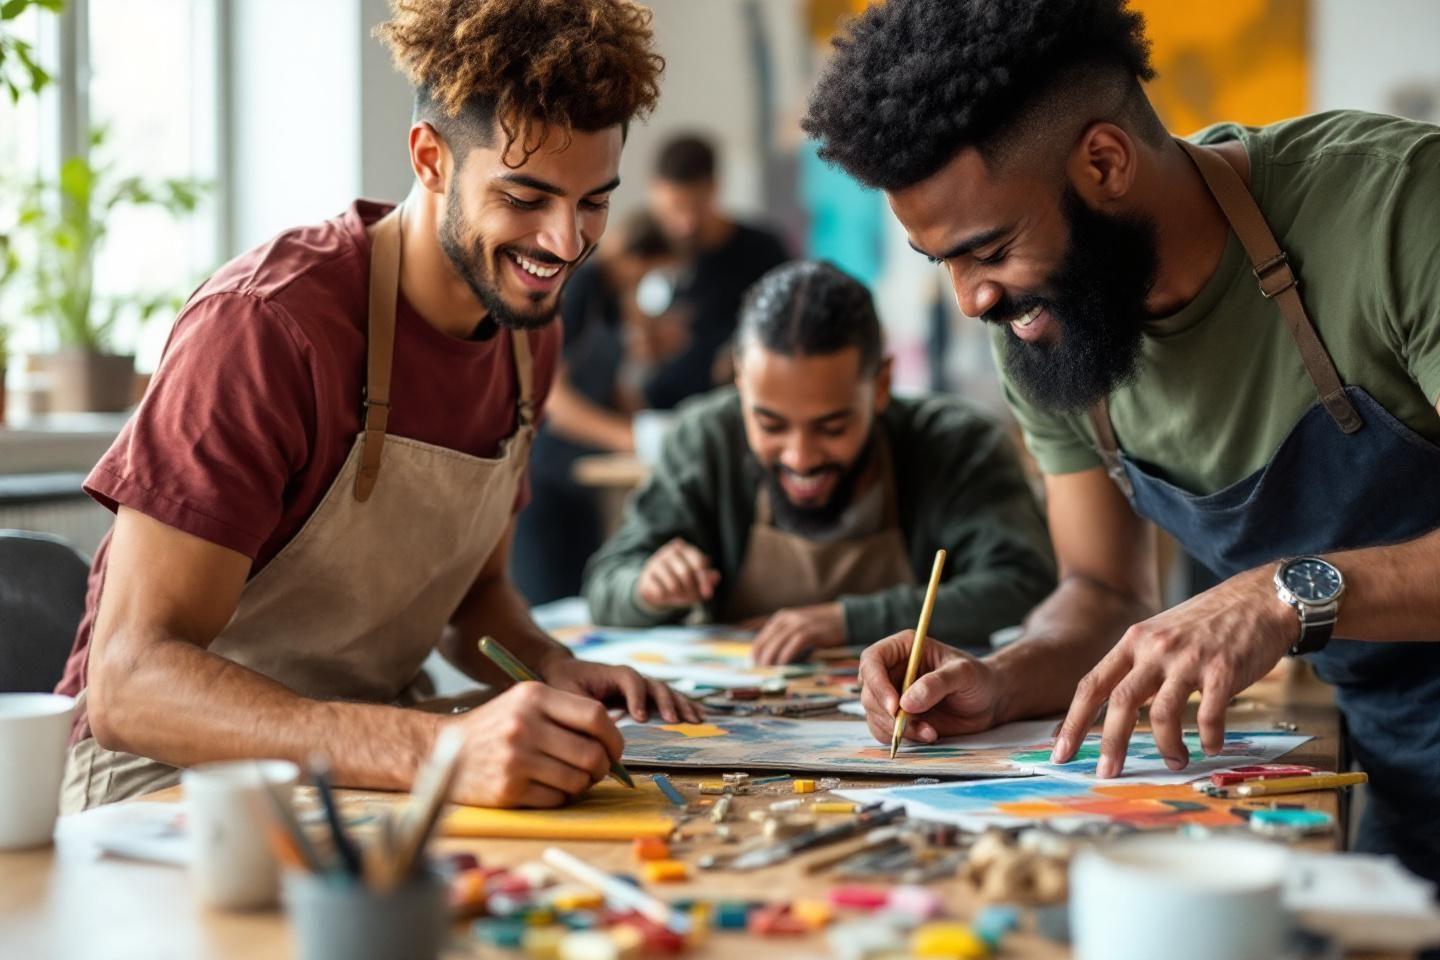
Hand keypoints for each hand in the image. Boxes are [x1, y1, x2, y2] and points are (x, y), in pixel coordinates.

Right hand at [447, 682, 620, 807]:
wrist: (442, 750)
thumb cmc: (496, 726)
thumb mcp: (525, 703)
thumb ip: (566, 713)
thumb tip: (612, 741)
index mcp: (534, 696)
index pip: (596, 716)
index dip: (614, 737)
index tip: (614, 750)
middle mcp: (525, 724)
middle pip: (591, 753)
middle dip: (602, 767)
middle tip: (596, 769)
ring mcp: (516, 758)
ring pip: (578, 780)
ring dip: (582, 784)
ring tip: (570, 778)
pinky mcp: (509, 789)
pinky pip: (557, 799)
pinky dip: (560, 797)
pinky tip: (547, 786)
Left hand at [543, 656, 702, 723]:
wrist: (567, 671)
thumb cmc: (566, 683)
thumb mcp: (568, 694)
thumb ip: (579, 709)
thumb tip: (592, 733)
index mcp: (613, 673)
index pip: (631, 681)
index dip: (637, 698)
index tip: (640, 717)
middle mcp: (632, 676)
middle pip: (654, 685)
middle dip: (666, 702)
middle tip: (675, 721)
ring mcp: (641, 684)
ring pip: (666, 691)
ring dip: (681, 704)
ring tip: (696, 719)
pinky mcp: (645, 694)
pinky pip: (668, 699)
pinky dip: (684, 705)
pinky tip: (699, 716)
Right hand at [635, 538, 719, 610]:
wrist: (655, 587)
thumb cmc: (681, 581)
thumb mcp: (697, 580)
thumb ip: (707, 578)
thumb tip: (715, 576)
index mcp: (684, 549)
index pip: (697, 562)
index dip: (704, 579)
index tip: (707, 594)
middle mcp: (669, 552)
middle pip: (685, 573)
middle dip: (691, 590)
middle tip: (691, 597)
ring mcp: (656, 563)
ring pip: (672, 584)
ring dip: (678, 595)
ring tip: (678, 595)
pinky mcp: (646, 576)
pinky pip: (660, 592)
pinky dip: (666, 598)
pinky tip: (665, 594)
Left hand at [746, 603, 846, 664]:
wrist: (844, 617)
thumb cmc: (819, 627)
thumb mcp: (798, 627)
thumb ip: (784, 636)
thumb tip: (769, 657)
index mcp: (781, 618)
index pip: (761, 637)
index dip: (755, 652)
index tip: (752, 665)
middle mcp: (787, 619)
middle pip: (767, 640)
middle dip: (760, 657)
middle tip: (758, 671)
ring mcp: (799, 624)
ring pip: (777, 642)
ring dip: (770, 657)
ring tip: (767, 670)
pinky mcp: (810, 631)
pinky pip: (793, 644)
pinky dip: (786, 655)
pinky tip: (782, 665)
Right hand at [858, 630, 1003, 744]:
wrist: (988, 702)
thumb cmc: (977, 679)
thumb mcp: (964, 674)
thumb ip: (937, 684)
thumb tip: (906, 702)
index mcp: (902, 649)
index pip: (872, 661)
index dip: (877, 683)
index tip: (894, 707)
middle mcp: (892, 670)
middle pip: (868, 691)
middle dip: (887, 713)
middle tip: (913, 725)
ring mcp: (892, 695)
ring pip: (874, 714)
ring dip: (897, 729)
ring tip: (930, 731)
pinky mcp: (897, 717)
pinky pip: (884, 730)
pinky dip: (902, 738)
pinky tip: (928, 734)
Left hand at [1051, 566, 1294, 777]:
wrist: (1260, 598)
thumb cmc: (1209, 622)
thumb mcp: (1162, 632)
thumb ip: (1139, 664)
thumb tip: (1116, 707)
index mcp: (1134, 640)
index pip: (1092, 684)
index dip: (1073, 721)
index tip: (1061, 751)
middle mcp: (1156, 648)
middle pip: (1120, 702)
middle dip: (1110, 743)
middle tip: (1106, 772)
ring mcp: (1190, 660)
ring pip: (1163, 715)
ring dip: (1167, 747)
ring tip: (1176, 761)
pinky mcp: (1224, 671)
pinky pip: (1209, 717)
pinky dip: (1208, 739)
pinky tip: (1212, 746)